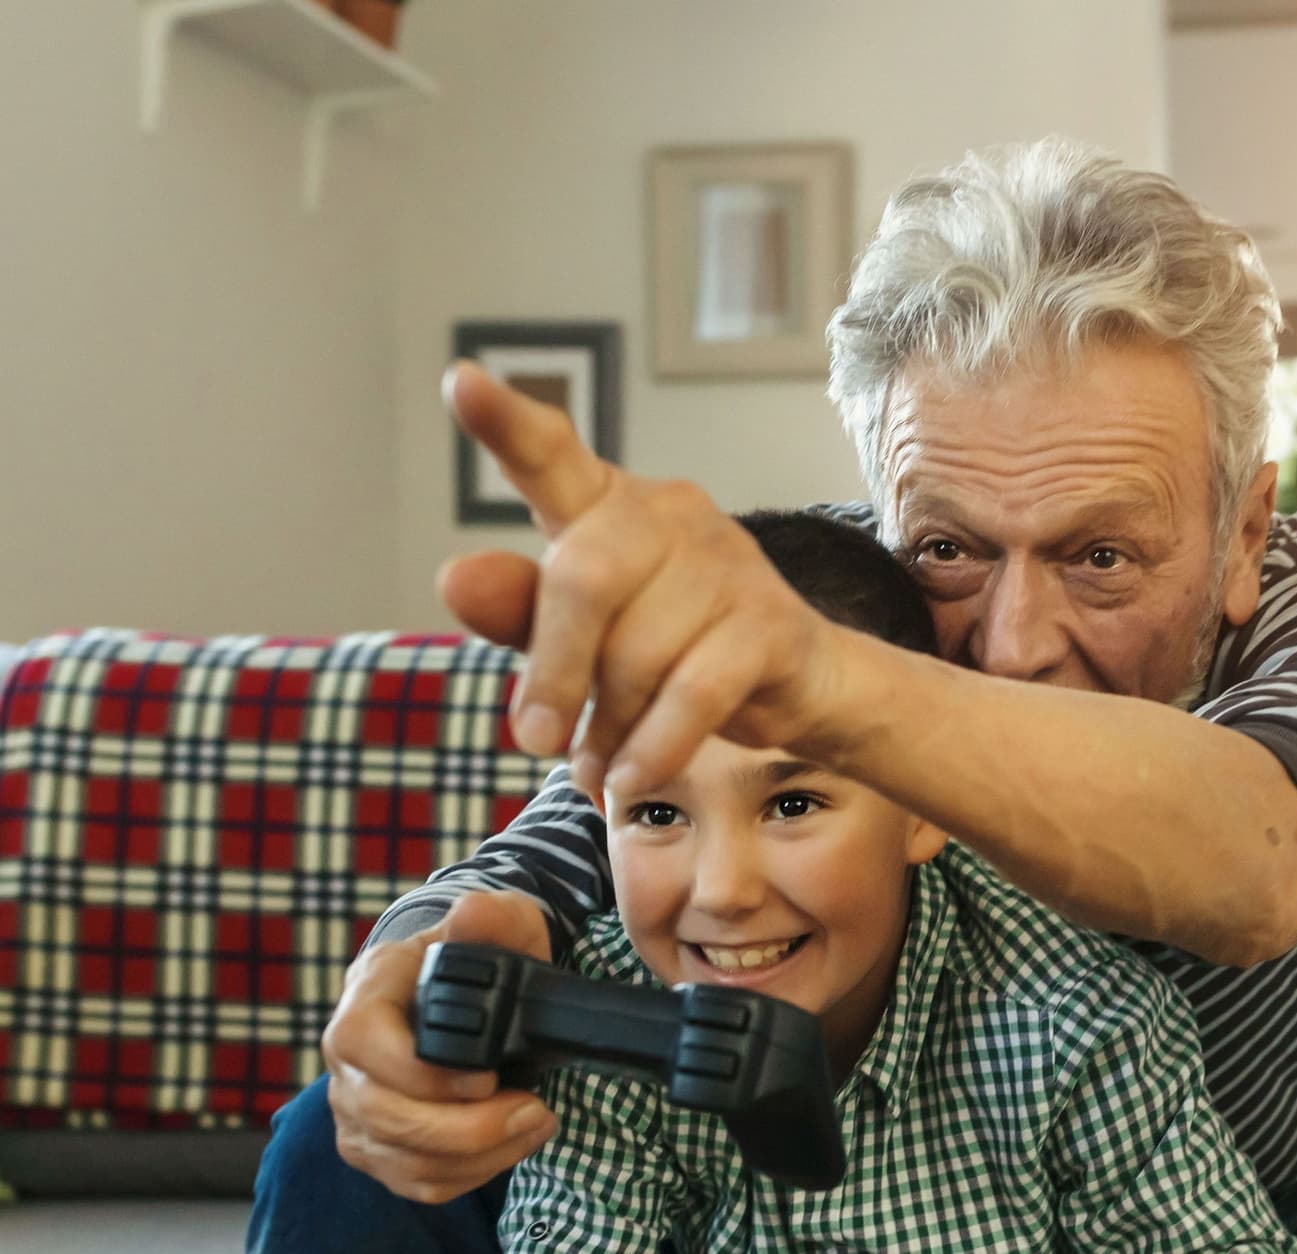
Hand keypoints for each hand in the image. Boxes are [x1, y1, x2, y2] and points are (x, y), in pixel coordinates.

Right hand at [322, 888, 556, 1202]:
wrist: (470, 993)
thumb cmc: (482, 958)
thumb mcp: (499, 926)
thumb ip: (492, 919)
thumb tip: (476, 914)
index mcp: (367, 994)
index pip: (363, 1045)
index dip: (423, 1075)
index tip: (488, 1080)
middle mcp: (347, 1055)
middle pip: (383, 1116)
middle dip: (468, 1129)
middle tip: (534, 1111)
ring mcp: (355, 1106)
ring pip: (402, 1159)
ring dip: (480, 1155)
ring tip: (535, 1123)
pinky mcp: (377, 1146)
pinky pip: (416, 1182)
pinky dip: (470, 1174)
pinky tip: (509, 1144)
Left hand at [438, 360, 847, 798]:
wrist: (797, 688)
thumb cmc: (671, 654)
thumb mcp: (584, 642)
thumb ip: (521, 614)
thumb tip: (455, 578)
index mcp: (609, 507)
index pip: (551, 456)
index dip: (507, 425)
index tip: (463, 385)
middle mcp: (670, 515)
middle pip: (584, 581)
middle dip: (556, 672)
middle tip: (534, 741)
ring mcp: (728, 563)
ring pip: (639, 654)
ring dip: (609, 730)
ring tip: (600, 767)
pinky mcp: (770, 624)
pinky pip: (694, 695)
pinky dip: (653, 749)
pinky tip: (630, 781)